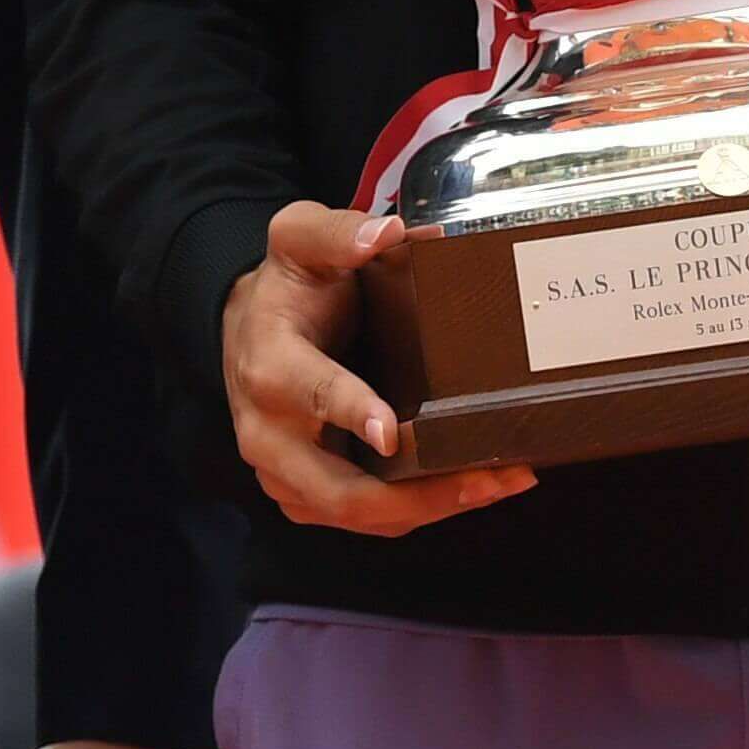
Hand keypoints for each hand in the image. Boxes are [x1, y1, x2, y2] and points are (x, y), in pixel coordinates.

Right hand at [221, 204, 534, 532]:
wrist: (248, 328)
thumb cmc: (286, 287)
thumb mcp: (299, 239)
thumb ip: (337, 232)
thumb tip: (388, 231)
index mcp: (270, 366)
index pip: (310, 394)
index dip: (351, 412)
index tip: (393, 431)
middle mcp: (269, 434)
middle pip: (340, 487)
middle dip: (417, 493)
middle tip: (488, 477)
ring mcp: (285, 475)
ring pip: (359, 513)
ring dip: (431, 507)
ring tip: (500, 483)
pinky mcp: (305, 496)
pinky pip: (365, 517)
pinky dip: (418, 510)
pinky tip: (471, 490)